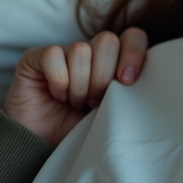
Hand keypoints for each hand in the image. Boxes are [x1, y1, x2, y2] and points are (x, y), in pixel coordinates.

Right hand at [2, 27, 148, 145]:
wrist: (43, 146)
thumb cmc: (82, 129)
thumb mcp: (113, 111)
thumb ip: (129, 91)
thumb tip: (147, 82)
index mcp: (114, 61)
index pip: (133, 36)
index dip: (133, 54)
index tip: (127, 81)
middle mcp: (90, 51)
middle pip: (107, 41)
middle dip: (102, 76)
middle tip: (94, 101)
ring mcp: (62, 52)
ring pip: (80, 50)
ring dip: (80, 84)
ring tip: (76, 102)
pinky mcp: (35, 57)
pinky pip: (53, 55)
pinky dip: (58, 79)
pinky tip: (57, 94)